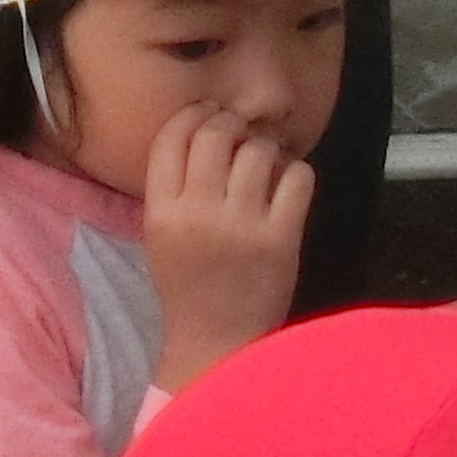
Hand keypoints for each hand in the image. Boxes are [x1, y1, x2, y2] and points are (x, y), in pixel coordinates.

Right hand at [141, 106, 308, 390]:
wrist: (218, 343)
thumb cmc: (187, 287)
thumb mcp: (160, 236)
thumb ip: (173, 187)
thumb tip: (203, 128)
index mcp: (161, 213)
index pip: (171, 138)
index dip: (192, 114)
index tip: (207, 114)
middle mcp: (198, 214)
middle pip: (215, 135)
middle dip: (231, 124)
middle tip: (241, 134)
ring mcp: (242, 226)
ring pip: (258, 151)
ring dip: (265, 148)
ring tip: (265, 161)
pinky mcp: (281, 239)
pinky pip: (296, 178)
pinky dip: (296, 172)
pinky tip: (288, 184)